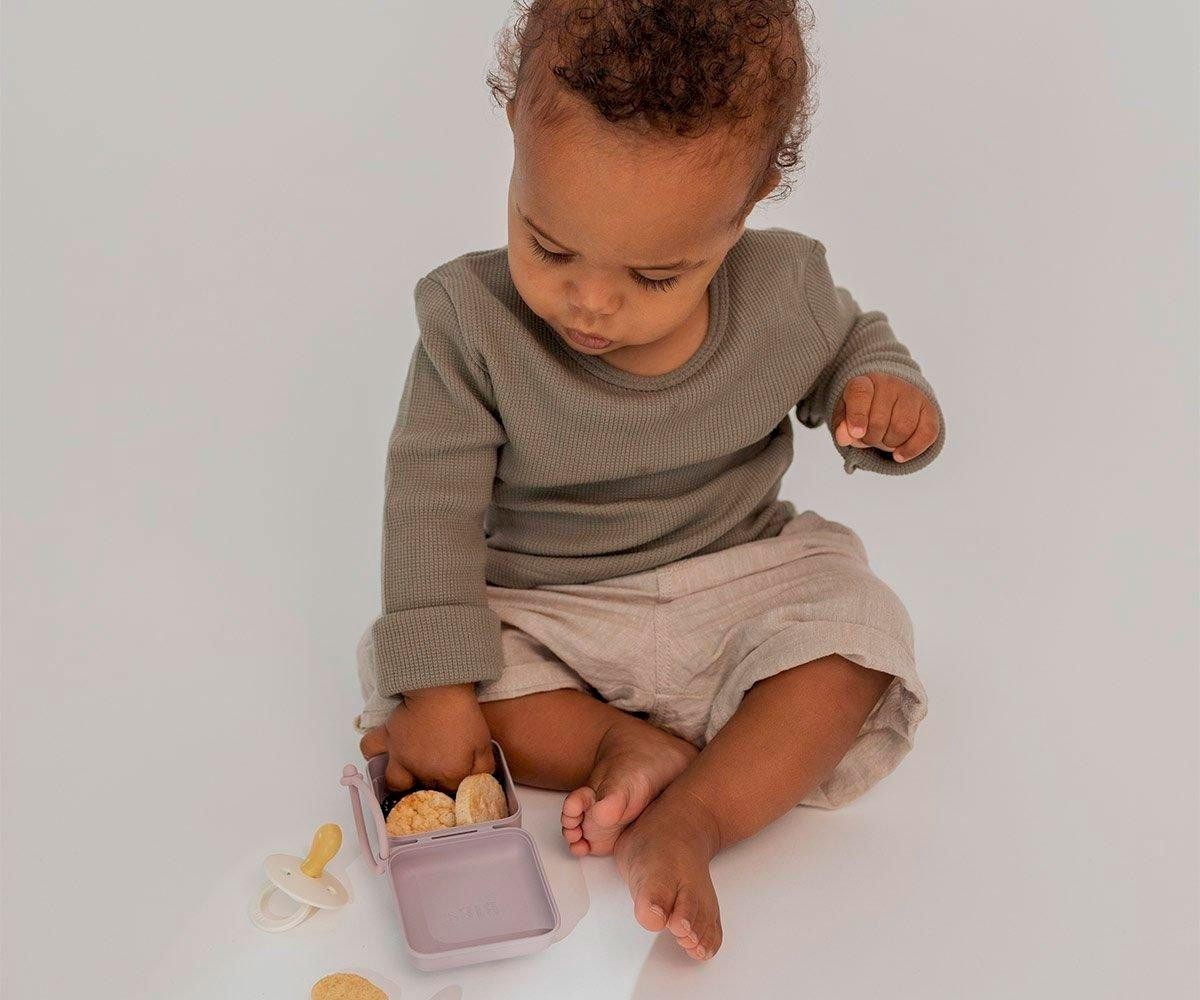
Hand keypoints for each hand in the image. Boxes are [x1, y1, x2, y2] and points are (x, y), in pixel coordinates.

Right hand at [359, 683, 494, 792]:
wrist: (442, 688)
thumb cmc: (464, 715)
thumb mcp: (483, 743)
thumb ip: (483, 768)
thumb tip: (480, 782)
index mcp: (448, 774)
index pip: (452, 792)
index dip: (456, 786)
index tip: (458, 778)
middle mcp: (422, 771)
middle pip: (426, 789)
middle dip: (433, 784)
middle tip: (439, 772)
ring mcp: (401, 757)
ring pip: (396, 783)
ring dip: (403, 783)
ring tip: (410, 775)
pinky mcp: (388, 738)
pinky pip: (371, 751)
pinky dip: (374, 754)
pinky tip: (384, 754)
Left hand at [832, 373, 939, 462]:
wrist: (892, 401)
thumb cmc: (864, 412)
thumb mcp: (845, 416)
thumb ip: (841, 426)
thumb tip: (844, 438)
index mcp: (865, 382)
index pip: (860, 393)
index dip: (857, 416)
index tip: (857, 434)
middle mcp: (891, 383)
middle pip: (879, 421)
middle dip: (870, 439)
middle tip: (869, 437)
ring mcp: (912, 395)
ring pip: (901, 429)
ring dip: (889, 445)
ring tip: (884, 439)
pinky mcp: (930, 410)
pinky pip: (926, 434)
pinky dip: (911, 450)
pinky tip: (899, 455)